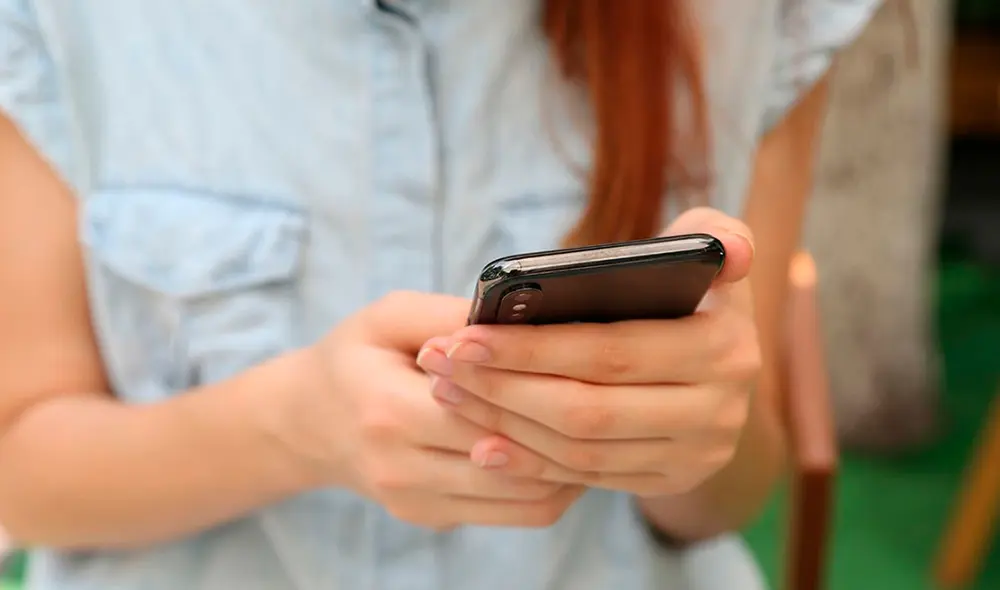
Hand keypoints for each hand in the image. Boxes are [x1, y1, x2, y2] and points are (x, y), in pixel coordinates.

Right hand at [277, 292, 582, 529]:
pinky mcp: (434, 519)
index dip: (542, 389)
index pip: (486, 410)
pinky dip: (552, 484)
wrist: (309, 422)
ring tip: (600, 423)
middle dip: (569, 429)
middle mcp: (402, 469)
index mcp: (387, 411)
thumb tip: (524, 319)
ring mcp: (418, 503)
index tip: (589, 362)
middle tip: (614, 395)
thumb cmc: (356, 357)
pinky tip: (569, 448)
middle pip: (514, 460)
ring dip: (572, 464)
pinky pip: (515, 514)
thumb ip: (451, 318)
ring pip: (526, 500)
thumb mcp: (389, 316)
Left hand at [417, 208, 760, 497]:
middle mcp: (718, 412)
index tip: (465, 335)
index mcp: (724, 348)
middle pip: (588, 410)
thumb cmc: (693, 292)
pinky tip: (483, 444)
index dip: (533, 347)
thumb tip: (734, 256)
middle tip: (442, 364)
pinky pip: (588, 479)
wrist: (718, 366)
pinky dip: (531, 463)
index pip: (612, 352)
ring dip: (506, 425)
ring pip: (581, 450)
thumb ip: (717, 236)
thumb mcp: (712, 252)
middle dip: (504, 388)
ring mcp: (696, 455)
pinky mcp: (671, 480)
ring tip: (450, 393)